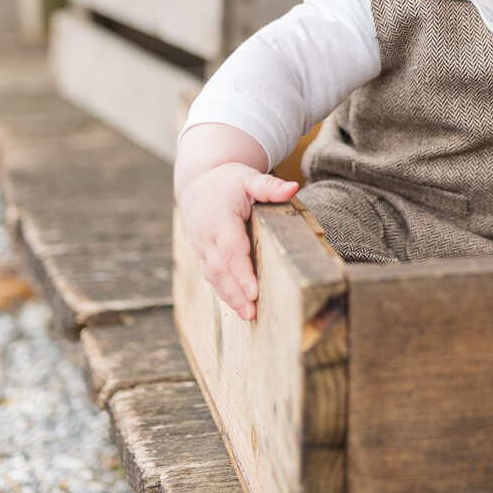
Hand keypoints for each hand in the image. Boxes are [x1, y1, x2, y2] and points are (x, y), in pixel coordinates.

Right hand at [179, 161, 298, 319]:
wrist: (198, 181)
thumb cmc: (228, 181)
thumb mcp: (249, 177)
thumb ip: (270, 185)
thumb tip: (294, 187)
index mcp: (219, 218)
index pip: (231, 249)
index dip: (241, 272)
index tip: (253, 291)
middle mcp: (207, 236)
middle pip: (220, 269)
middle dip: (236, 292)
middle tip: (252, 312)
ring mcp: (202, 247)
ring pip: (214, 276)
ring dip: (229, 296)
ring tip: (247, 315)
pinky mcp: (202, 254)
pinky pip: (211, 276)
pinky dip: (224, 291)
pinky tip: (238, 305)